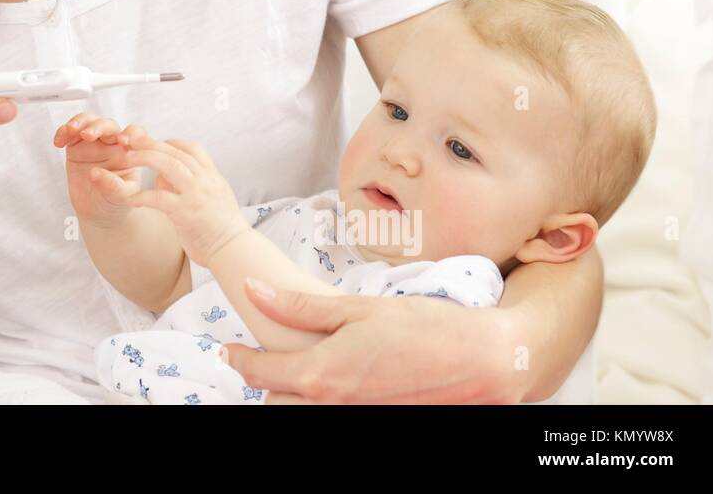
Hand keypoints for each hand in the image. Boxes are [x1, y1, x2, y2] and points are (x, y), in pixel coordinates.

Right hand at [53, 114, 145, 227]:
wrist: (97, 211)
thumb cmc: (115, 201)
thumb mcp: (120, 198)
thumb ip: (113, 186)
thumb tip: (95, 173)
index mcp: (130, 152)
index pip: (135, 135)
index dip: (131, 134)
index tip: (123, 141)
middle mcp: (113, 143)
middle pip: (108, 125)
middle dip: (98, 126)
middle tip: (88, 135)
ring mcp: (94, 142)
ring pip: (89, 122)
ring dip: (80, 122)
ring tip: (71, 130)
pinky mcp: (76, 145)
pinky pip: (69, 133)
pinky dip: (63, 132)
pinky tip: (58, 142)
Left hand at [117, 133, 247, 267]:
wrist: (235, 250)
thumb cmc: (221, 229)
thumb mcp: (214, 198)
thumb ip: (192, 185)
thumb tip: (163, 177)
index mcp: (213, 177)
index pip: (193, 148)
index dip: (172, 142)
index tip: (157, 143)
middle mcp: (205, 181)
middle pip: (175, 152)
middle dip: (151, 143)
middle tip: (131, 140)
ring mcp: (195, 195)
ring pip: (168, 166)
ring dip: (145, 158)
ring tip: (126, 158)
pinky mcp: (185, 212)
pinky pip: (158, 198)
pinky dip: (142, 196)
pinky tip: (130, 199)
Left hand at [221, 280, 524, 403]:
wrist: (485, 362)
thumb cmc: (424, 327)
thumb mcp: (357, 308)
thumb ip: (298, 306)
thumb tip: (253, 290)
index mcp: (322, 374)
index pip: (259, 373)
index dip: (238, 360)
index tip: (228, 349)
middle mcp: (333, 406)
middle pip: (275, 402)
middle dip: (266, 381)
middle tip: (266, 355)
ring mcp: (355, 419)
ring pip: (303, 413)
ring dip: (295, 393)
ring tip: (303, 367)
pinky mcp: (376, 422)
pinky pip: (335, 416)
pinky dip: (325, 400)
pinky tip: (338, 379)